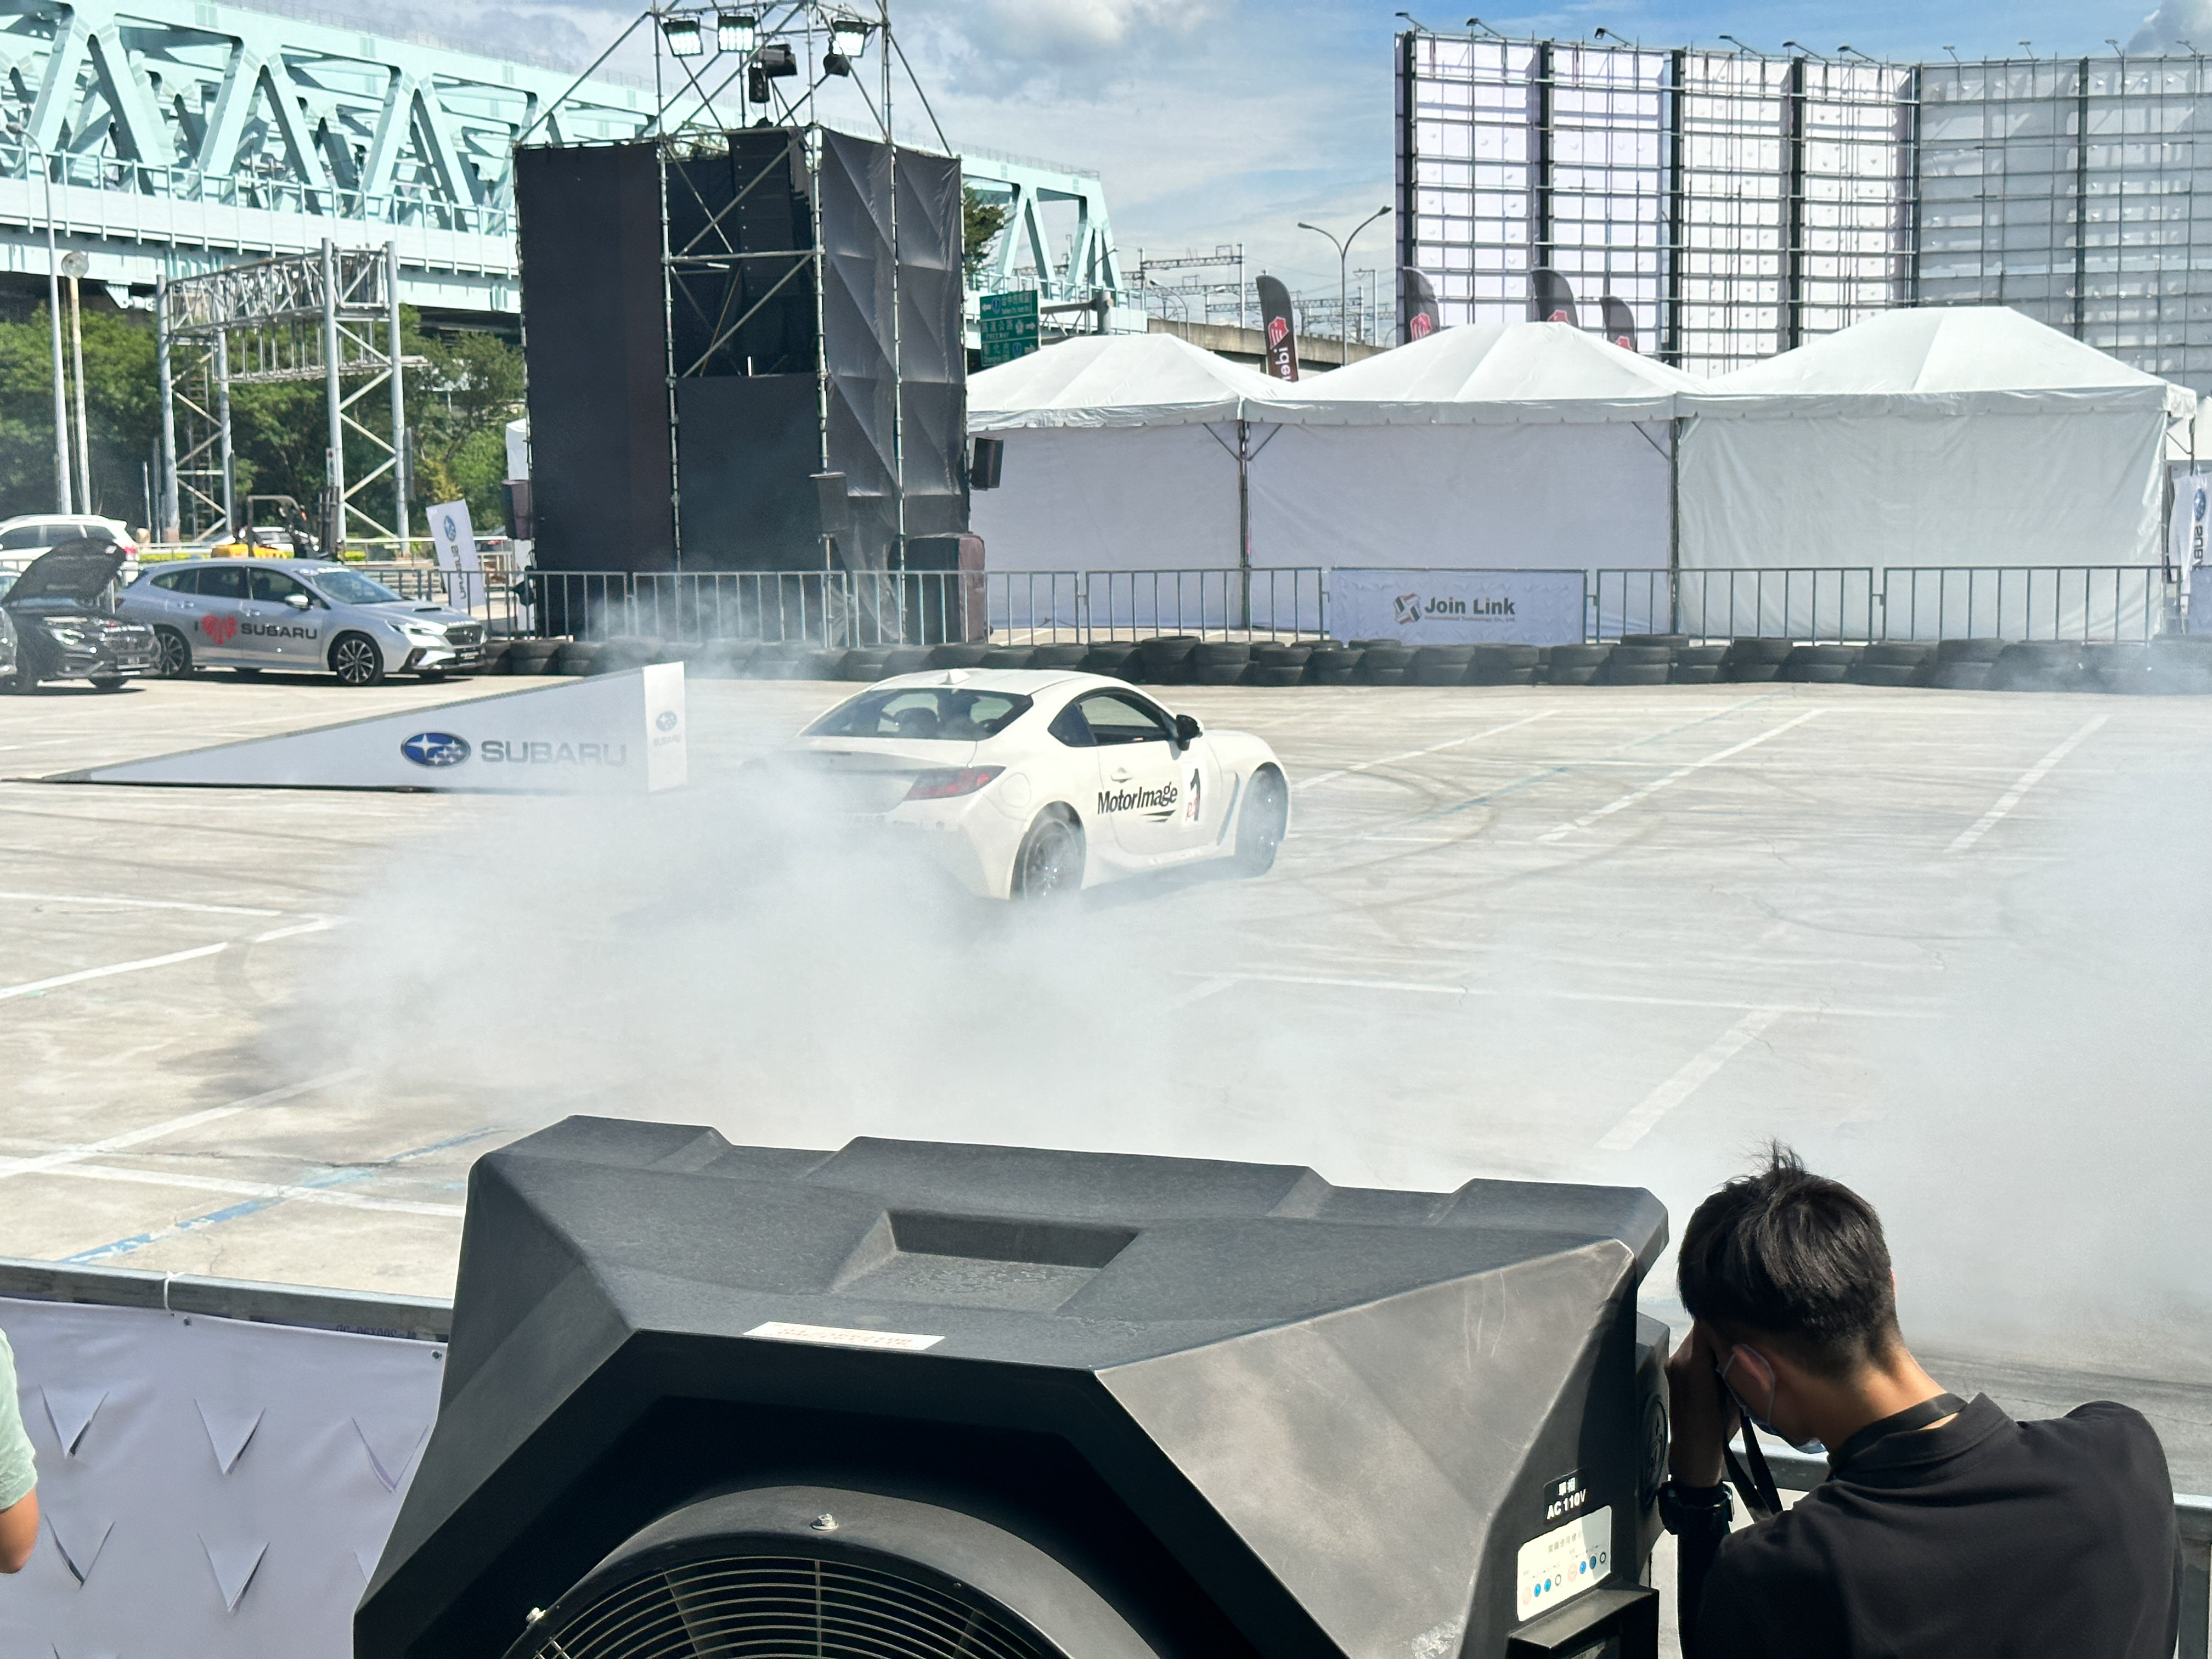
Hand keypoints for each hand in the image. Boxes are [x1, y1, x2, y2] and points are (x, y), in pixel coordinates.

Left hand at [1665, 1322, 1738, 1487]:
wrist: (1693, 1452)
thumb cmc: (1718, 1430)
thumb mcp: (1736, 1399)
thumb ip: (1736, 1369)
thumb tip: (1744, 1346)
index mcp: (1695, 1368)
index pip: (1705, 1326)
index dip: (1724, 1321)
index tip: (1742, 1321)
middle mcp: (1680, 1361)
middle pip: (1701, 1329)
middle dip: (1721, 1329)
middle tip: (1742, 1334)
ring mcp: (1673, 1364)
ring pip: (1696, 1339)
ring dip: (1713, 1341)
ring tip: (1734, 1349)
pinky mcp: (1672, 1370)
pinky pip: (1691, 1351)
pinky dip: (1706, 1351)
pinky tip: (1720, 1361)